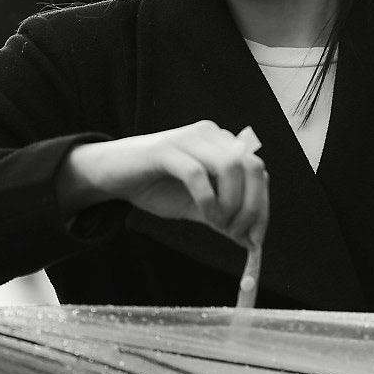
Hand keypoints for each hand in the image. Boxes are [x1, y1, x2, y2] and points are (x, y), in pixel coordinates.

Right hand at [59, 121, 267, 248]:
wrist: (111, 174)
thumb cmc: (154, 186)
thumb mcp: (197, 205)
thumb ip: (223, 215)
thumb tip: (250, 239)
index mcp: (222, 144)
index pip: (258, 171)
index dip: (262, 206)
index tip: (254, 238)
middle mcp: (210, 134)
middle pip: (252, 166)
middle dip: (251, 206)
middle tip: (236, 233)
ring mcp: (188, 138)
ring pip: (230, 167)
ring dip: (230, 204)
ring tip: (217, 223)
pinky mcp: (166, 149)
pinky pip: (198, 174)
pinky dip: (207, 200)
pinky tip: (204, 215)